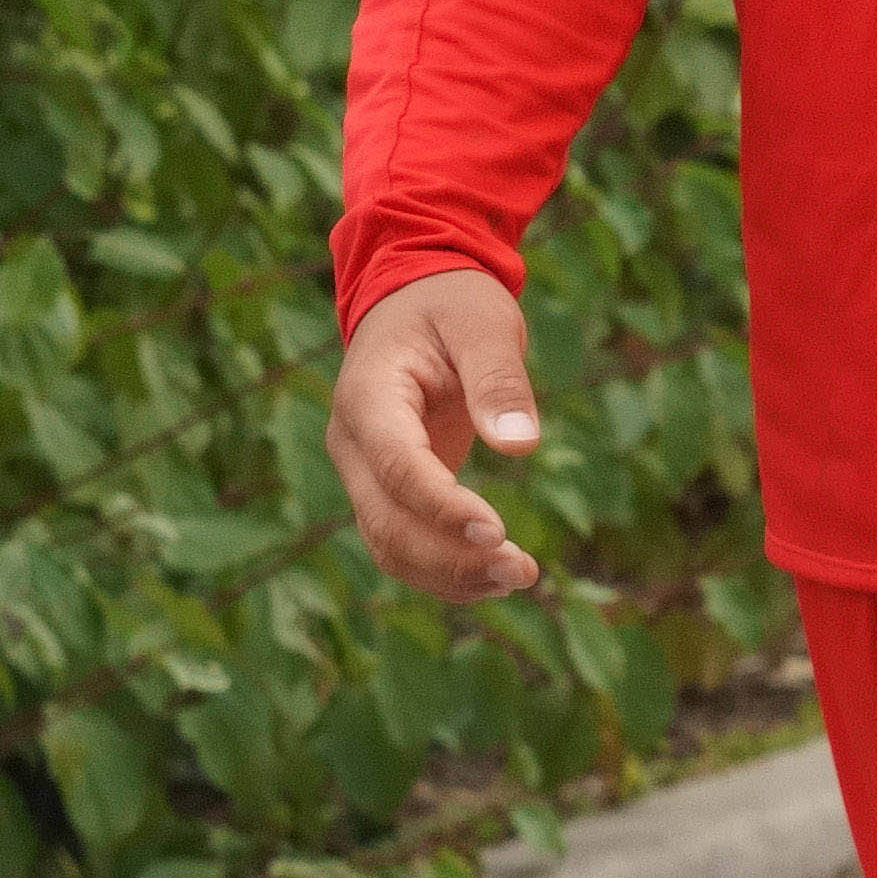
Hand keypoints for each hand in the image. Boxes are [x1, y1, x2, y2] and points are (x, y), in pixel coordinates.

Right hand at [325, 268, 547, 598]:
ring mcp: (363, 471)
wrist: (416, 298)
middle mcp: (352, 443)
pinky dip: (442, 568)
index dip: (442, 508)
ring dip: (448, 573)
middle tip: (523, 572)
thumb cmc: (452, 304)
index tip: (499, 534)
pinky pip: (401, 542)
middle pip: (386, 521)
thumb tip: (521, 446)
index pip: (398, 468)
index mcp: (368, 396)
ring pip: (389, 545)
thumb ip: (498, 380)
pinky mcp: (387, 488)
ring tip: (520, 579)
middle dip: (451, 556)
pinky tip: (493, 579)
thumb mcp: (483, 322)